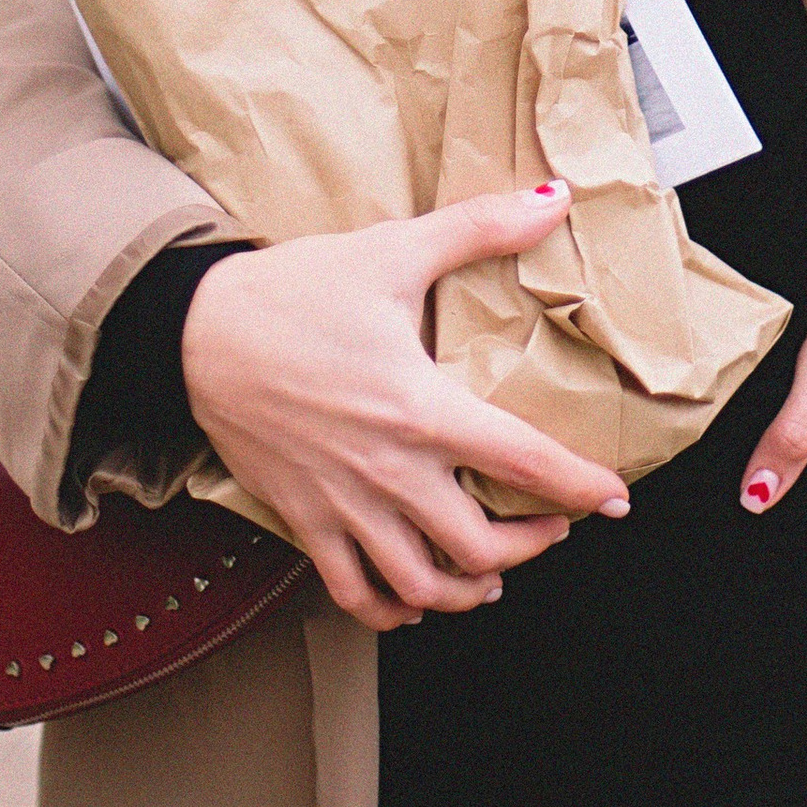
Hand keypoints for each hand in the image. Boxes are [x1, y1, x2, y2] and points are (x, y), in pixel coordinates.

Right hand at [179, 184, 628, 633]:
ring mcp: (343, 504)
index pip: (525, 462)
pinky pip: (353, 592)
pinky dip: (391, 609)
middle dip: (531, 545)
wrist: (194, 329)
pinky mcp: (303, 520)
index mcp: (421, 409)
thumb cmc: (295, 290)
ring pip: (422, 585)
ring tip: (493, 573)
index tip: (613, 497)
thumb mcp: (393, 249)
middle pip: (481, 546)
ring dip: (468, 589)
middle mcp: (389, 470)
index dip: (580, 486)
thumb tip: (554, 197)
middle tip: (554, 526)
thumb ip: (480, 227)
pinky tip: (414, 601)